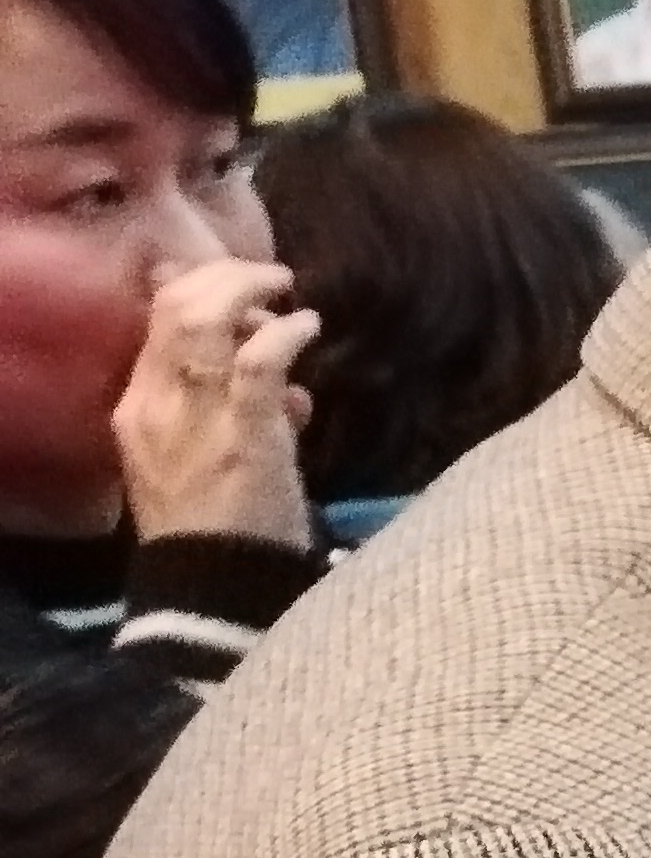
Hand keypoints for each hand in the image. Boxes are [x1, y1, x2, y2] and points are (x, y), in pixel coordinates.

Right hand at [112, 258, 318, 551]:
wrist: (216, 580)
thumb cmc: (216, 517)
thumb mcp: (196, 448)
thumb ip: (217, 395)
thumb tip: (256, 344)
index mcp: (136, 407)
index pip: (154, 323)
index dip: (196, 286)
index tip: (234, 283)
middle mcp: (155, 404)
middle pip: (177, 308)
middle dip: (225, 278)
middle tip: (268, 278)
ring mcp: (197, 418)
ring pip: (208, 321)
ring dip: (253, 295)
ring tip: (290, 300)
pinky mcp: (243, 435)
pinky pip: (257, 362)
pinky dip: (285, 334)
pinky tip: (307, 327)